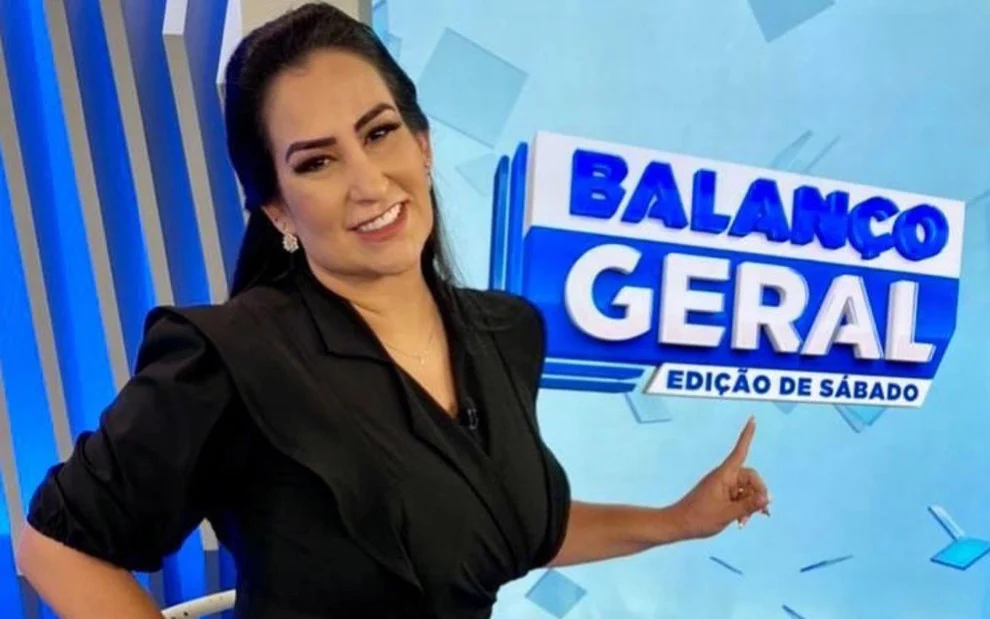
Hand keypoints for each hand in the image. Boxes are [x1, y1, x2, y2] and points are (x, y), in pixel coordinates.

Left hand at [672, 416, 770, 539]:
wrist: (678, 524)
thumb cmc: (699, 518)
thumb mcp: (727, 513)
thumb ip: (749, 505)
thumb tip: (767, 497)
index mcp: (724, 475)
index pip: (740, 451)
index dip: (747, 436)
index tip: (753, 419)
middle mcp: (724, 477)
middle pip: (751, 477)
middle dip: (758, 494)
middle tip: (761, 513)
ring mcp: (723, 486)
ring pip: (747, 490)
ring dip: (750, 505)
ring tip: (744, 522)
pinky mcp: (722, 495)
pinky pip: (739, 496)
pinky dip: (743, 507)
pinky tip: (742, 521)